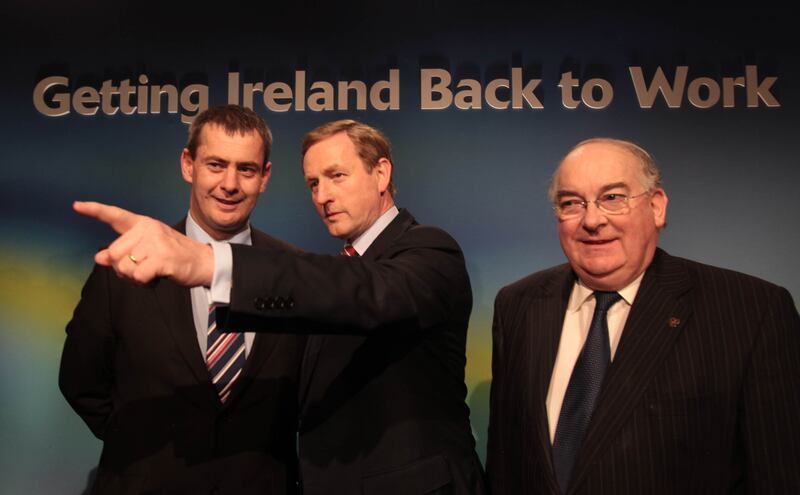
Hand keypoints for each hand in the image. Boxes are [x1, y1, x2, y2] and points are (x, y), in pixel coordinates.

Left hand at [74, 201, 213, 286]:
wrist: (204, 262)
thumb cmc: (174, 257)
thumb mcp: (147, 251)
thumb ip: (123, 252)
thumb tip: (98, 257)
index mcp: (143, 224)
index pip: (115, 215)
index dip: (94, 210)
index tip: (76, 206)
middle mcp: (148, 229)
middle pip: (113, 252)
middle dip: (121, 268)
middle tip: (139, 271)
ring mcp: (156, 242)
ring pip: (123, 266)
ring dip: (133, 277)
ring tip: (149, 274)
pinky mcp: (162, 258)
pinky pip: (137, 275)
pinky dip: (143, 282)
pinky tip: (155, 279)